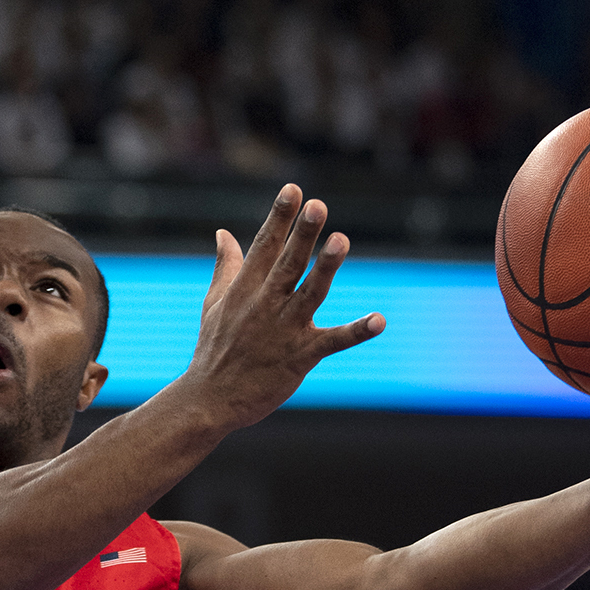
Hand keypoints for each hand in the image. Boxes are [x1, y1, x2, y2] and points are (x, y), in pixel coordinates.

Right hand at [185, 184, 384, 428]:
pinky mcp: (300, 357)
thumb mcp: (214, 303)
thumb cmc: (214, 350)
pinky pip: (333, 341)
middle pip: (287, 264)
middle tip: (318, 205)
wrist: (209, 400)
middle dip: (302, 234)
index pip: (264, 246)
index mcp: (245, 290)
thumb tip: (223, 233)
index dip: (280, 218)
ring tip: (341, 240)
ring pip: (309, 294)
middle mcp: (264, 306)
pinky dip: (357, 331)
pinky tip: (379, 320)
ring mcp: (283, 330)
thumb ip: (225, 267)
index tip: (293, 189)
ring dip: (325, 268)